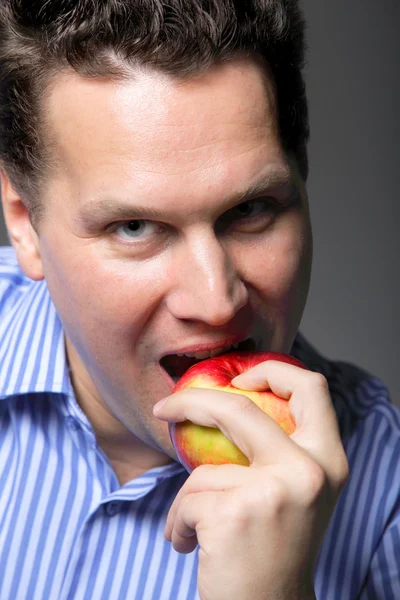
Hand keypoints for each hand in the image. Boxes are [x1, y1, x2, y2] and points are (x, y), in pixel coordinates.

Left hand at [153, 360, 348, 599]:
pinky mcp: (235, 513)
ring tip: (197, 531)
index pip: (311, 388)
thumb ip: (279, 450)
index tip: (240, 378)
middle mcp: (309, 471)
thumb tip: (231, 399)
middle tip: (163, 407)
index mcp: (328, 460)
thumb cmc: (275, 550)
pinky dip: (180, 524)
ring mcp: (273, 491)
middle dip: (190, 401)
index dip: (273, 370)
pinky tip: (193, 547)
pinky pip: (187, 501)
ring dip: (188, 502)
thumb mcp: (295, 492)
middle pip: (239, 407)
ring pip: (203, 470)